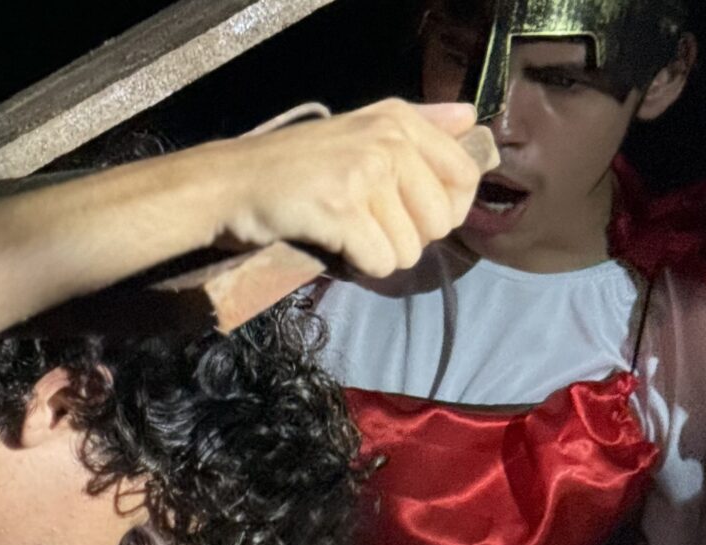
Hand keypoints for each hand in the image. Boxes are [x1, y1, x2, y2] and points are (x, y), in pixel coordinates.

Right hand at [203, 99, 494, 279]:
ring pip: (410, 250)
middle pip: (439, 223)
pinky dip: (359, 265)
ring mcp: (364, 172)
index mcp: (399, 120)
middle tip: (369, 223)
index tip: (412, 213)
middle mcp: (387, 140)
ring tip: (347, 230)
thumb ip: (421, 126)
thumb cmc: (301, 166)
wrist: (235, 183)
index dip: (446, 211)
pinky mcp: (342, 209)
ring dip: (379, 254)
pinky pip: (382, 262)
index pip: (464, 177)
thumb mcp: (362, 130)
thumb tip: (470, 119)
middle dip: (408, 238)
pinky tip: (335, 242)